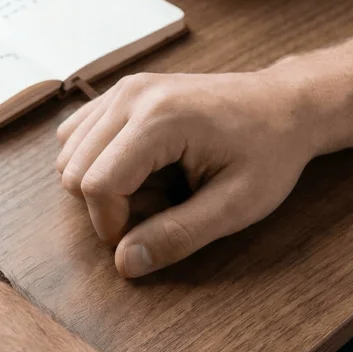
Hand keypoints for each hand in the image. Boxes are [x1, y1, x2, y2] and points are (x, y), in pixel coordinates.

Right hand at [55, 69, 318, 276]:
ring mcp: (124, 88)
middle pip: (73, 170)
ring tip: (153, 187)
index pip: (96, 185)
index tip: (145, 238)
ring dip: (100, 184)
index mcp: (160, 119)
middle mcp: (132, 95)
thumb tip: (124, 264)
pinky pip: (76, 134)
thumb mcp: (235, 206)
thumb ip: (178, 235)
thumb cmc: (269, 153)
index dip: (111, 226)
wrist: (285, 105)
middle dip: (105, 207)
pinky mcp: (122, 90)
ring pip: (68, 153)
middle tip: (158, 211)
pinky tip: (138, 168)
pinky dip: (95, 161)